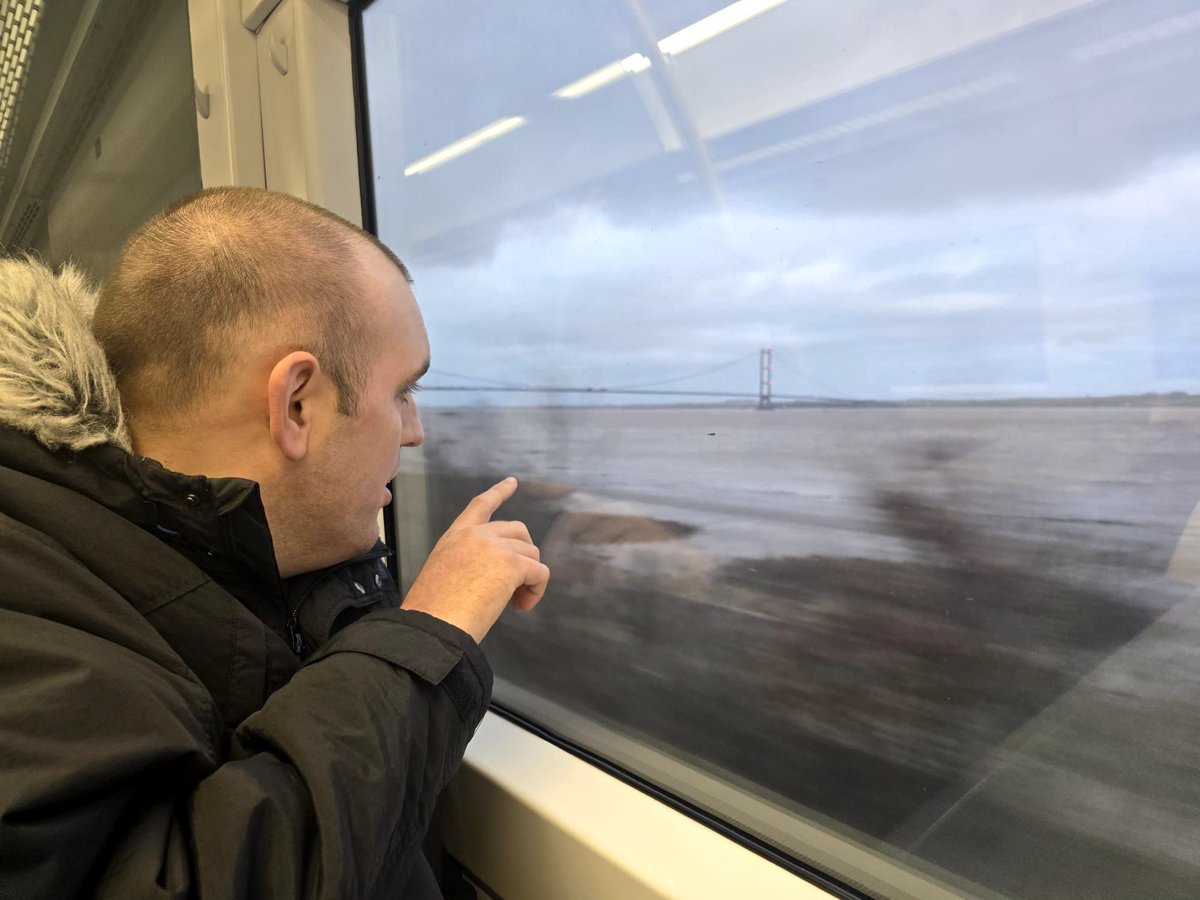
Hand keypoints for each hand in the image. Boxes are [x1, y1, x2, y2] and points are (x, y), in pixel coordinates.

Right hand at [401, 477, 549, 642]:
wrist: (432, 627)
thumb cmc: (433, 612)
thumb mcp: (444, 574)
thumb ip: (469, 563)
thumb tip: (494, 575)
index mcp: (455, 536)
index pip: (481, 505)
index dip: (500, 492)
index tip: (513, 482)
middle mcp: (475, 535)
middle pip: (518, 530)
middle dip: (524, 554)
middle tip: (516, 586)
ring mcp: (494, 546)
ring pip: (531, 553)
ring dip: (529, 578)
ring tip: (514, 603)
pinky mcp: (511, 564)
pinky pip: (540, 573)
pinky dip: (536, 591)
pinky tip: (521, 606)